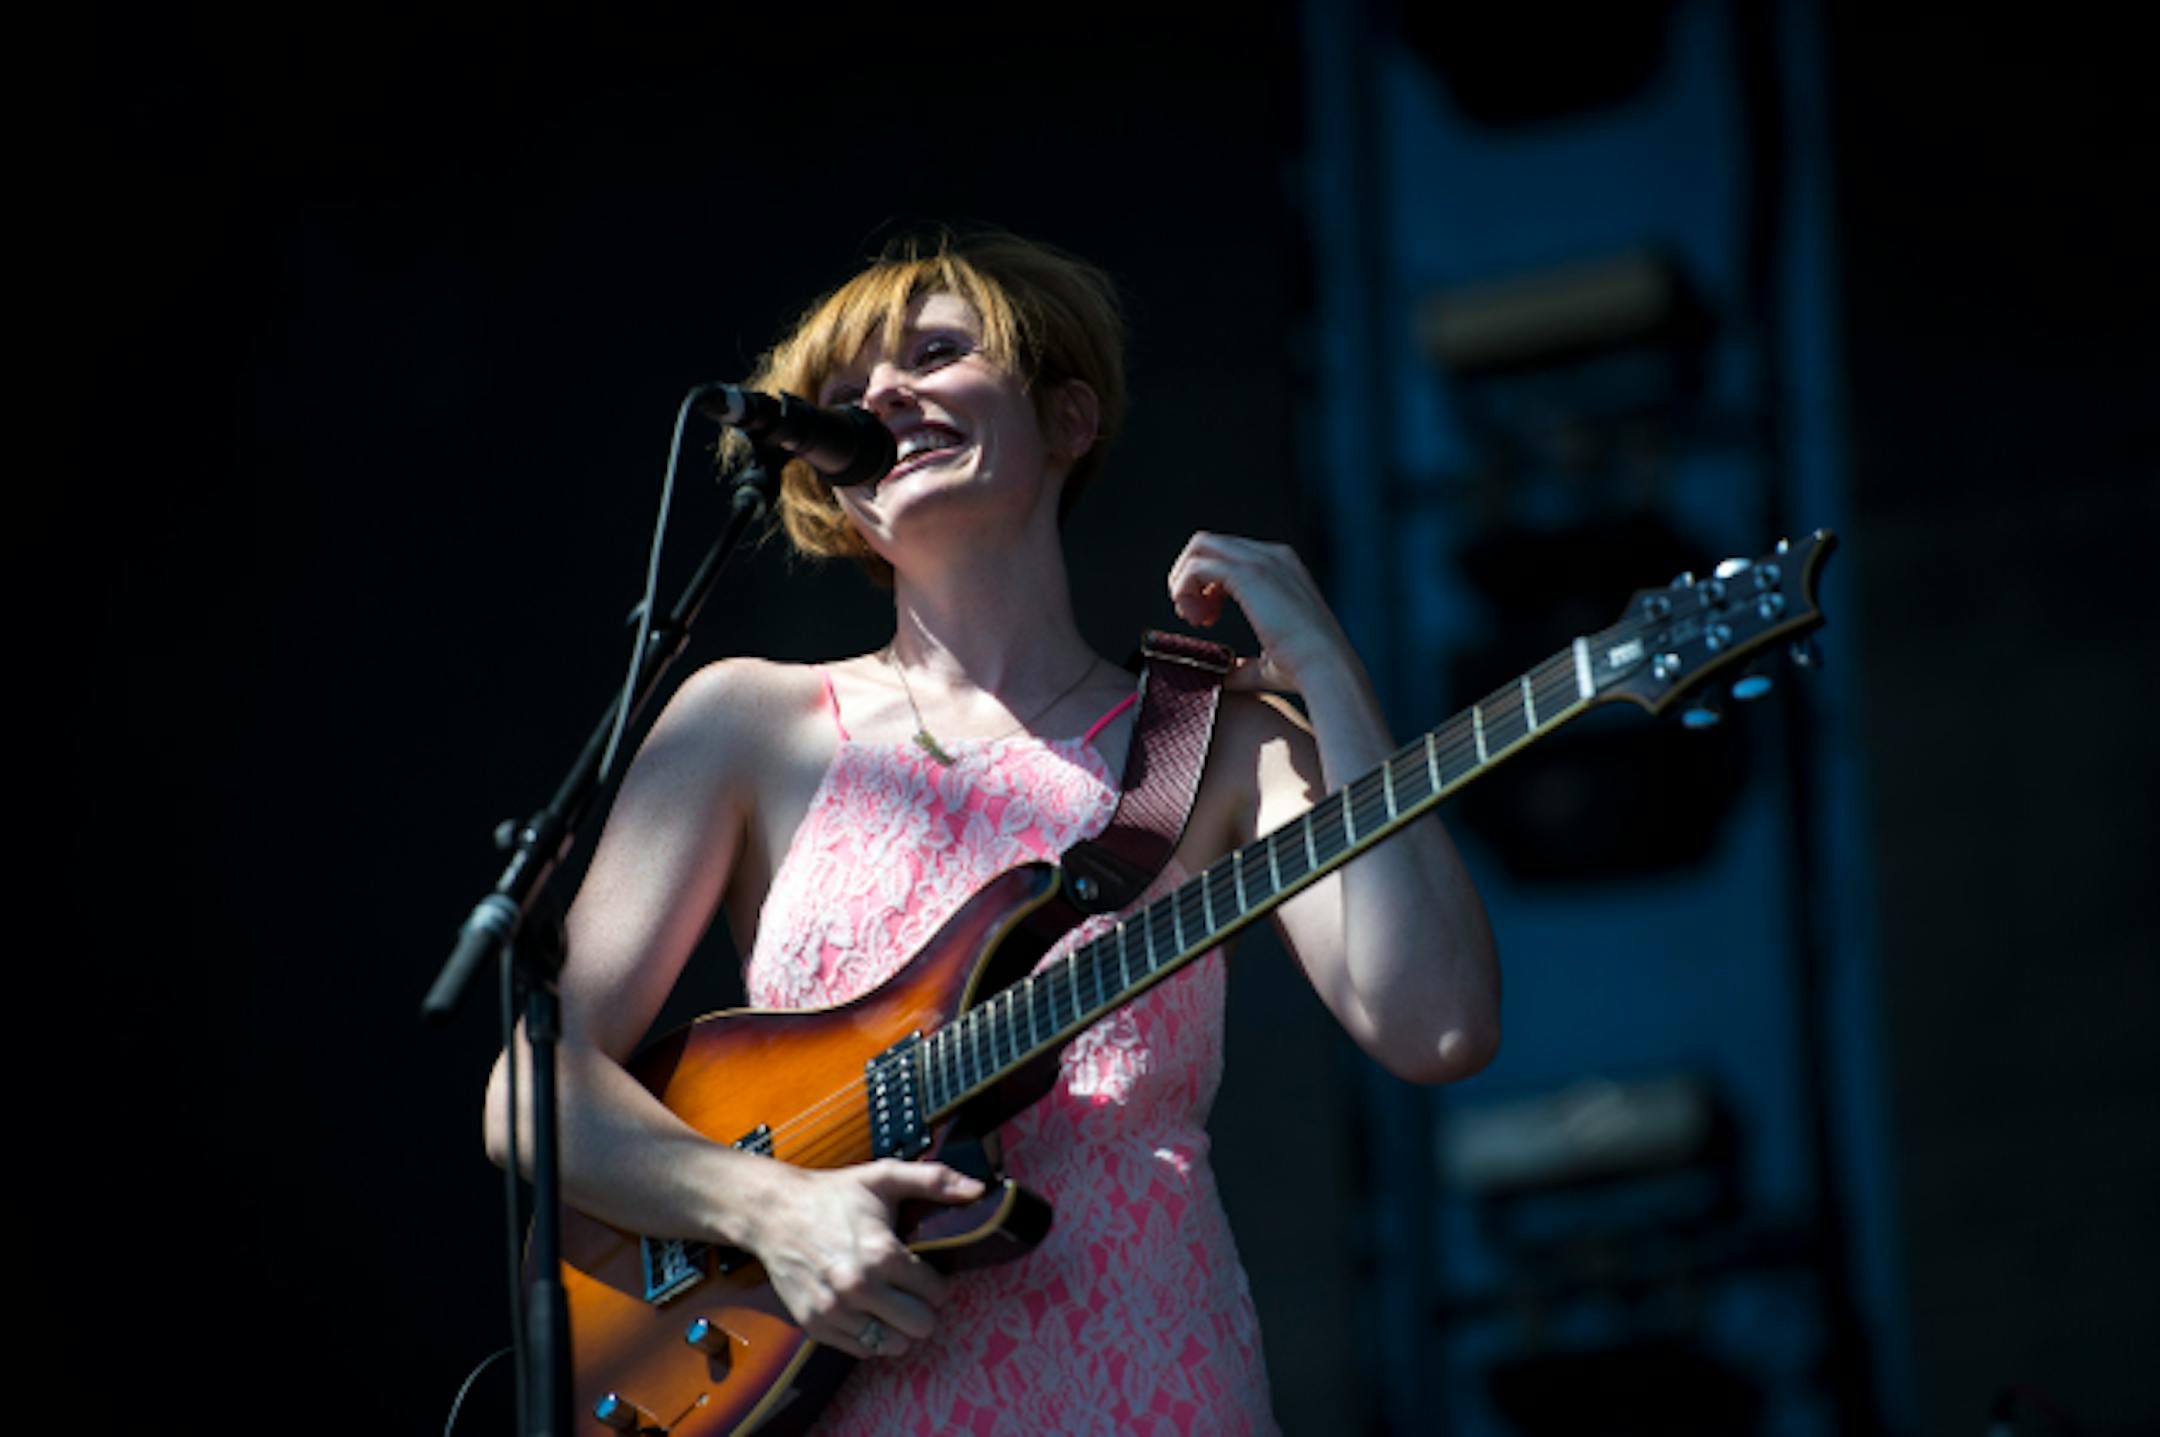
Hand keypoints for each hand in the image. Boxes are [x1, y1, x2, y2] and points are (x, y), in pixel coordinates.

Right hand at [748, 1159, 984, 1359]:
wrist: (773, 1213)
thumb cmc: (833, 1195)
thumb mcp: (884, 1176)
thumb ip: (935, 1180)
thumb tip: (978, 1189)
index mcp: (881, 1253)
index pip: (936, 1293)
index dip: (936, 1282)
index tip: (925, 1271)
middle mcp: (858, 1287)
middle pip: (921, 1326)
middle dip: (922, 1308)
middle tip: (911, 1290)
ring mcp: (835, 1310)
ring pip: (893, 1345)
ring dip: (898, 1327)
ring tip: (890, 1302)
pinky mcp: (815, 1325)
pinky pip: (862, 1350)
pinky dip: (870, 1335)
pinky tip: (865, 1309)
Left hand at [1166, 532, 1357, 693]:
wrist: (1326, 667)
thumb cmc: (1304, 669)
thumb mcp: (1268, 661)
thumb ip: (1243, 664)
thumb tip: (1223, 675)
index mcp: (1280, 568)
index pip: (1227, 555)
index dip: (1207, 585)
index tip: (1206, 621)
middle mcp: (1272, 556)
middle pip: (1208, 545)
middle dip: (1190, 578)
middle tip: (1193, 617)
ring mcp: (1261, 560)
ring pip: (1199, 548)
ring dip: (1184, 584)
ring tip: (1195, 620)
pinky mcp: (1249, 573)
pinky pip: (1197, 566)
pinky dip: (1185, 590)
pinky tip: (1198, 620)